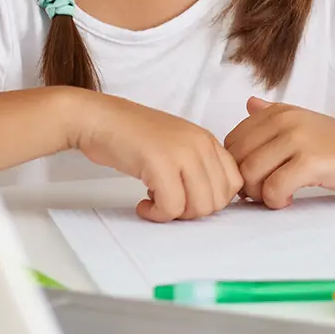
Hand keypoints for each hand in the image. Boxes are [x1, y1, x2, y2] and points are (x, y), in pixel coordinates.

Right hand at [69, 93, 241, 222]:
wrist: (100, 120)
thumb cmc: (132, 136)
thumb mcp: (177, 146)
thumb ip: (198, 167)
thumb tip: (210, 202)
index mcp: (207, 140)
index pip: (234, 183)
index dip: (211, 200)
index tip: (187, 198)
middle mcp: (200, 144)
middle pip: (218, 200)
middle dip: (193, 212)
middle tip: (169, 203)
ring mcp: (182, 152)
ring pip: (199, 207)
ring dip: (175, 214)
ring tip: (155, 201)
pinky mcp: (160, 163)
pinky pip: (172, 207)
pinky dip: (156, 214)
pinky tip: (143, 203)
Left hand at [225, 98, 334, 207]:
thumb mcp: (306, 123)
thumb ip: (275, 116)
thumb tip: (249, 104)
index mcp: (279, 111)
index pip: (232, 142)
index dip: (238, 167)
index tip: (258, 179)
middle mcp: (285, 120)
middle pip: (237, 160)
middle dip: (246, 184)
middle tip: (266, 192)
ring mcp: (297, 139)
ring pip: (250, 175)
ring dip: (260, 195)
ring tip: (279, 195)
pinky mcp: (311, 161)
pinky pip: (273, 189)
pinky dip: (277, 200)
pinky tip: (290, 199)